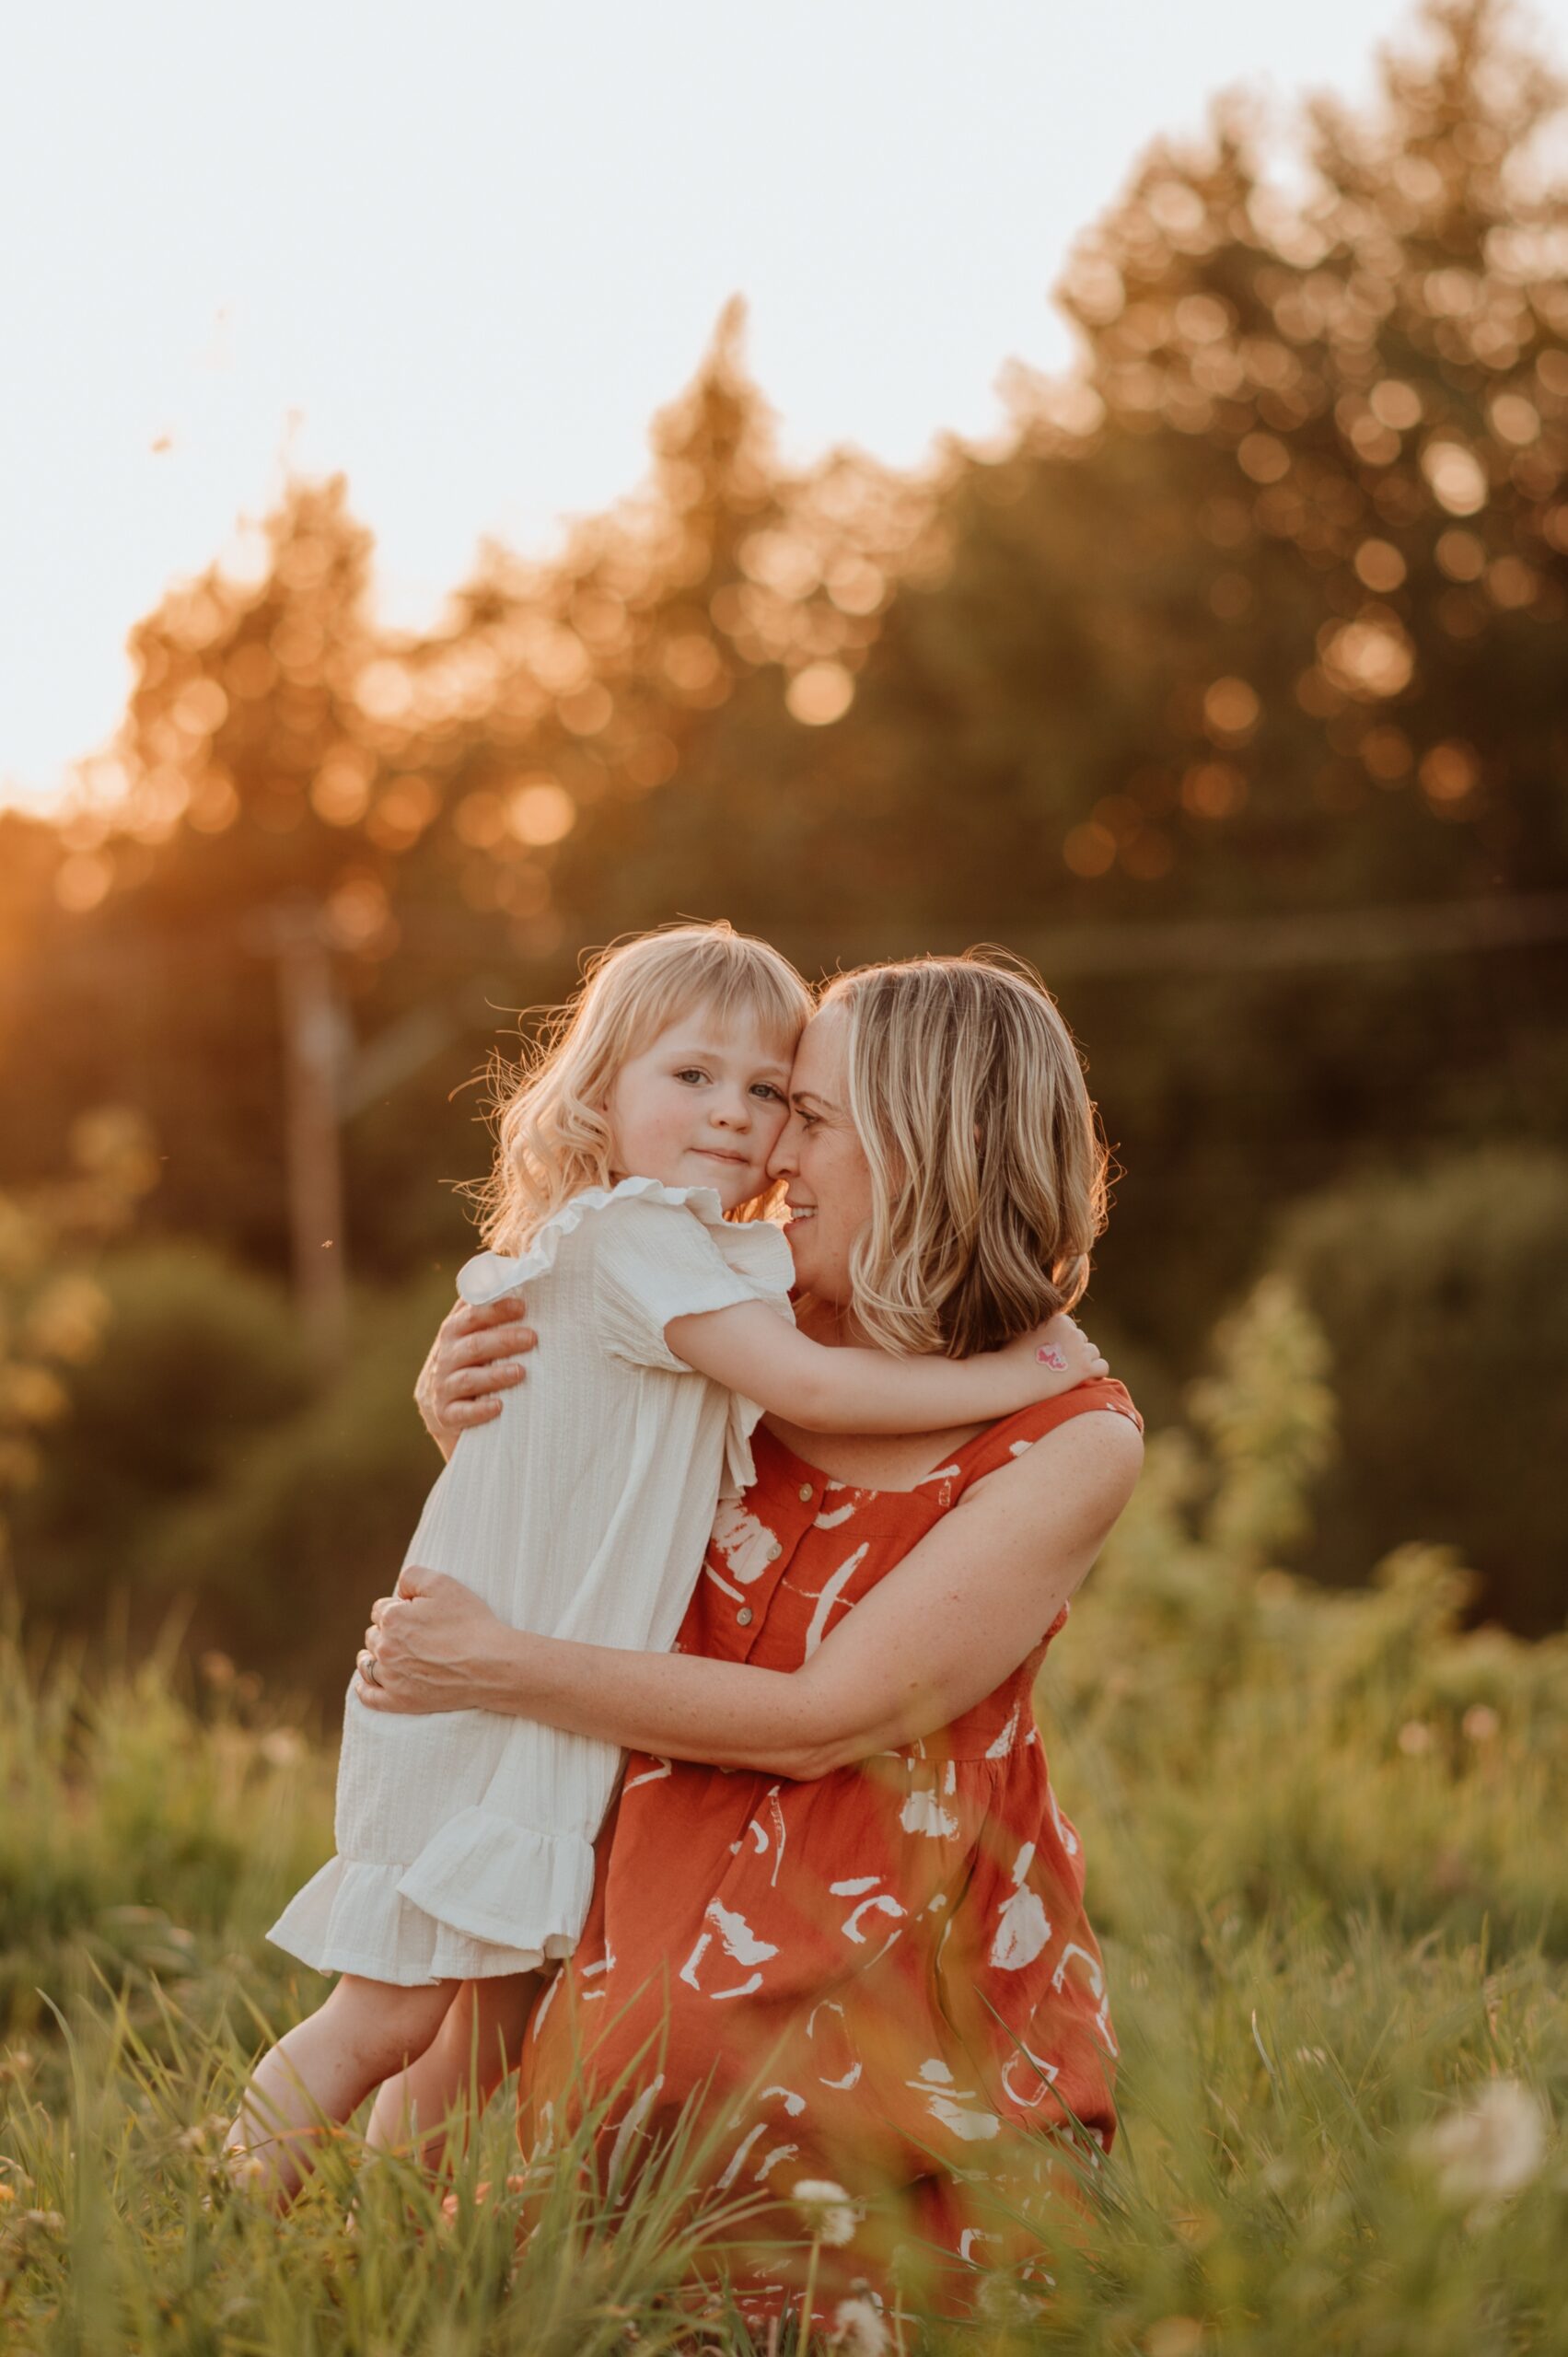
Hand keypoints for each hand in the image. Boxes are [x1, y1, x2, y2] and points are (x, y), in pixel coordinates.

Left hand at [354, 1565, 512, 1713]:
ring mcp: (391, 1677)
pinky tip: (367, 1684)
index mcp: (392, 1618)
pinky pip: (369, 1696)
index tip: (417, 1614)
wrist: (490, 1665)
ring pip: (367, 1664)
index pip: (381, 1609)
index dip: (398, 1608)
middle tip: (413, 1635)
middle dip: (386, 1631)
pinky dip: (364, 1689)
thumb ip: (411, 1577)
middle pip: (373, 1635)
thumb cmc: (470, 1623)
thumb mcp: (443, 1583)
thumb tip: (398, 1591)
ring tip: (384, 1656)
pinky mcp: (399, 1701)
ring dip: (372, 1657)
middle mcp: (385, 1648)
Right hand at [415, 1294, 536, 1457]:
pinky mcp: (445, 1416)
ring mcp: (442, 1388)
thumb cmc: (470, 1367)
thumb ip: (485, 1313)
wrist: (446, 1415)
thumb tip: (516, 1277)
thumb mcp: (472, 1339)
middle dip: (503, 1340)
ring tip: (521, 1372)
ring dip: (495, 1375)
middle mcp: (444, 1358)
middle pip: (473, 1345)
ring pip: (468, 1379)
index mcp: (452, 1333)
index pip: (470, 1315)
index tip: (522, 1306)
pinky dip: (479, 1410)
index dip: (494, 1309)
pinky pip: (461, 1413)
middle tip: (532, 1338)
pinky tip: (499, 1407)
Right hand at [1003, 1311, 1108, 1401]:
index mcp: (1056, 1318)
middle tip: (1060, 1366)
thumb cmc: (1007, 1358)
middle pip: (1080, 1339)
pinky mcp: (1084, 1368)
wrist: (1009, 1379)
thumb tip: (1039, 1330)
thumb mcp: (1018, 1331)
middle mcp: (1070, 1330)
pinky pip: (1102, 1367)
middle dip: (1073, 1350)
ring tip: (1071, 1374)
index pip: (1069, 1326)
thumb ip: (1035, 1327)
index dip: (1062, 1340)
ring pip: (1092, 1352)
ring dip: (1084, 1361)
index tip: (1054, 1353)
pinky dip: (1097, 1373)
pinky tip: (1087, 1379)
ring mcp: (1078, 1349)